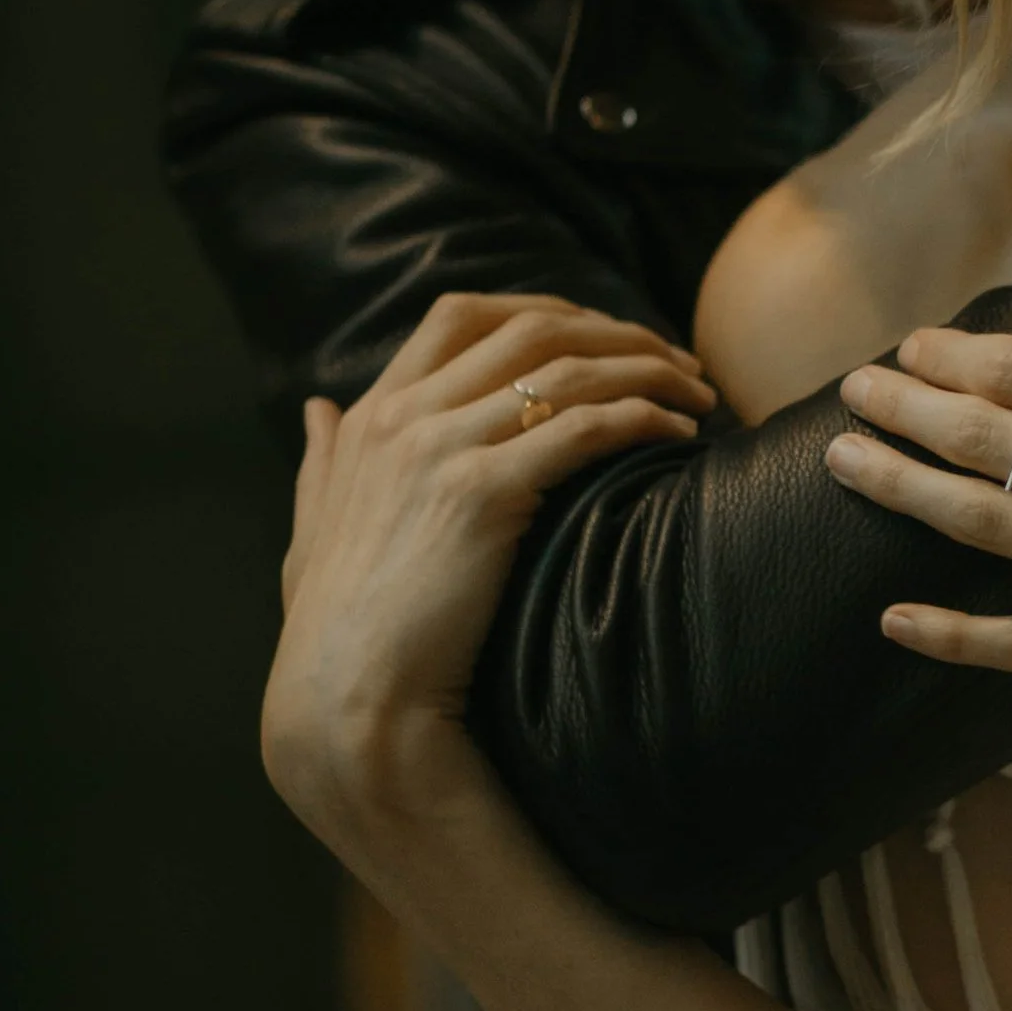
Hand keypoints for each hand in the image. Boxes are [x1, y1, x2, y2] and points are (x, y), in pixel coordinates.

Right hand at [263, 294, 713, 838]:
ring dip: (648, 369)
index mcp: (369, 417)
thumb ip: (320, 462)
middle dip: (617, 331)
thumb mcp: (312, 531)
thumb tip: (316, 407)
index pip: (463, 314)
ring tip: (699, 391)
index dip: (547, 310)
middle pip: (531, 328)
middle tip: (676, 358)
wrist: (346, 700)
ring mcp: (440, 450)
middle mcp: (402, 418)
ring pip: (569, 369)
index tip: (607, 335)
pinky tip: (679, 435)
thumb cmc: (337, 630)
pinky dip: (643, 416)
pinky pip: (585, 427)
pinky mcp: (481, 494)